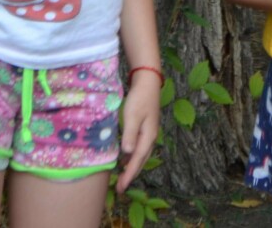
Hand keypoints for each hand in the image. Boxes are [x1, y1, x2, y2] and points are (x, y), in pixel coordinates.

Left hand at [116, 75, 160, 192]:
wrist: (148, 82)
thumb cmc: (139, 98)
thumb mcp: (132, 116)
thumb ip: (129, 135)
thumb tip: (127, 153)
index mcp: (148, 136)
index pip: (138, 160)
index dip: (129, 174)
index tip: (121, 187)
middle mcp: (151, 137)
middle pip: (141, 160)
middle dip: (131, 174)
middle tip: (121, 188)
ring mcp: (149, 132)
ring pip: (141, 155)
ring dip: (133, 166)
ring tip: (123, 177)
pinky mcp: (146, 128)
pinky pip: (140, 148)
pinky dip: (133, 157)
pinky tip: (126, 158)